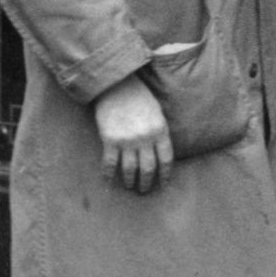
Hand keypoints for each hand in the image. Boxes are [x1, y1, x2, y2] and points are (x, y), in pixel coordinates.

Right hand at [92, 74, 172, 193]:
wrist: (117, 85)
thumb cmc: (139, 97)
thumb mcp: (157, 112)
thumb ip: (159, 132)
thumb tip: (159, 152)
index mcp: (160, 131)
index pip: (166, 159)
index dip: (164, 175)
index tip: (162, 184)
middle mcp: (145, 138)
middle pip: (148, 168)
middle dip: (147, 182)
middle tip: (144, 191)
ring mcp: (127, 140)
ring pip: (130, 168)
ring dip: (130, 181)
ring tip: (130, 187)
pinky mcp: (110, 139)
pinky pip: (110, 162)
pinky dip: (109, 174)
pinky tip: (109, 180)